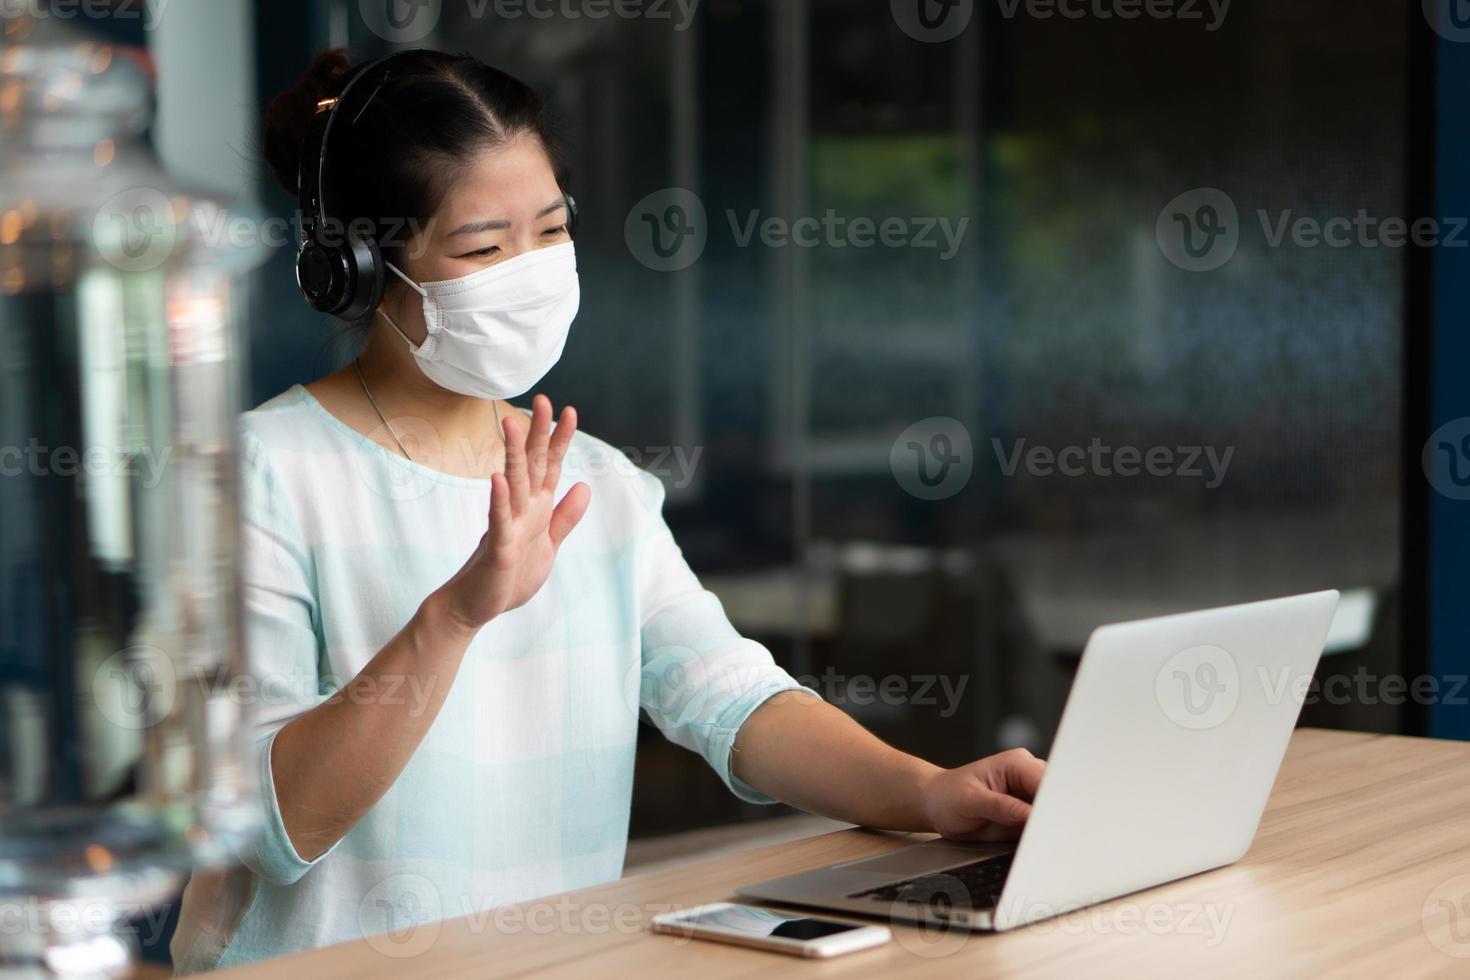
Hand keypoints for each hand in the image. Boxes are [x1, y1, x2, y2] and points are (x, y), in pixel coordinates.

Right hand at [433, 395, 590, 634]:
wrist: (476, 606)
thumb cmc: (509, 576)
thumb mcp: (548, 545)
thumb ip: (565, 517)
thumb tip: (584, 486)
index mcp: (535, 509)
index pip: (549, 467)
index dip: (559, 440)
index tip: (569, 411)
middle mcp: (520, 510)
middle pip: (531, 465)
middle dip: (538, 434)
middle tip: (542, 400)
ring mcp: (507, 526)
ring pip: (512, 484)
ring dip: (515, 455)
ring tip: (513, 424)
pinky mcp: (497, 548)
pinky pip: (498, 520)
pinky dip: (499, 499)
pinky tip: (498, 478)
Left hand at [919, 748, 1045, 841]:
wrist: (936, 804)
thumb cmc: (947, 796)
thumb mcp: (969, 801)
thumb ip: (1001, 807)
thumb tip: (1030, 815)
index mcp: (1016, 763)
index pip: (1047, 782)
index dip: (1054, 804)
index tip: (1052, 824)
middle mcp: (1028, 775)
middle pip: (1058, 797)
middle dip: (1057, 819)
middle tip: (1050, 839)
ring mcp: (1030, 795)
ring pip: (1055, 814)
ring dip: (1051, 830)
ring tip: (1044, 844)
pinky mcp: (1028, 813)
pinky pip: (1043, 826)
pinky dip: (1042, 837)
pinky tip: (1039, 846)